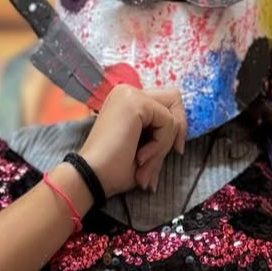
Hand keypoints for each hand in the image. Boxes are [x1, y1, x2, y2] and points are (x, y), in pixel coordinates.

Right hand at [81, 82, 186, 198]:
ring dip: (164, 145)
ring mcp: (130, 94)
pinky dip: (160, 145)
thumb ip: (162, 139)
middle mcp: (127, 92)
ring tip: (143, 163)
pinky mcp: (135, 102)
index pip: (167, 103)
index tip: (175, 151)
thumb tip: (180, 142)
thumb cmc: (113, 170)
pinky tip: (140, 157)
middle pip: (174, 99)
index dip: (175, 127)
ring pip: (171, 115)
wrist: (91, 178)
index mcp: (127, 101)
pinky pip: (167, 122)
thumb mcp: (146, 151)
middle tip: (174, 153)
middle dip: (178, 130)